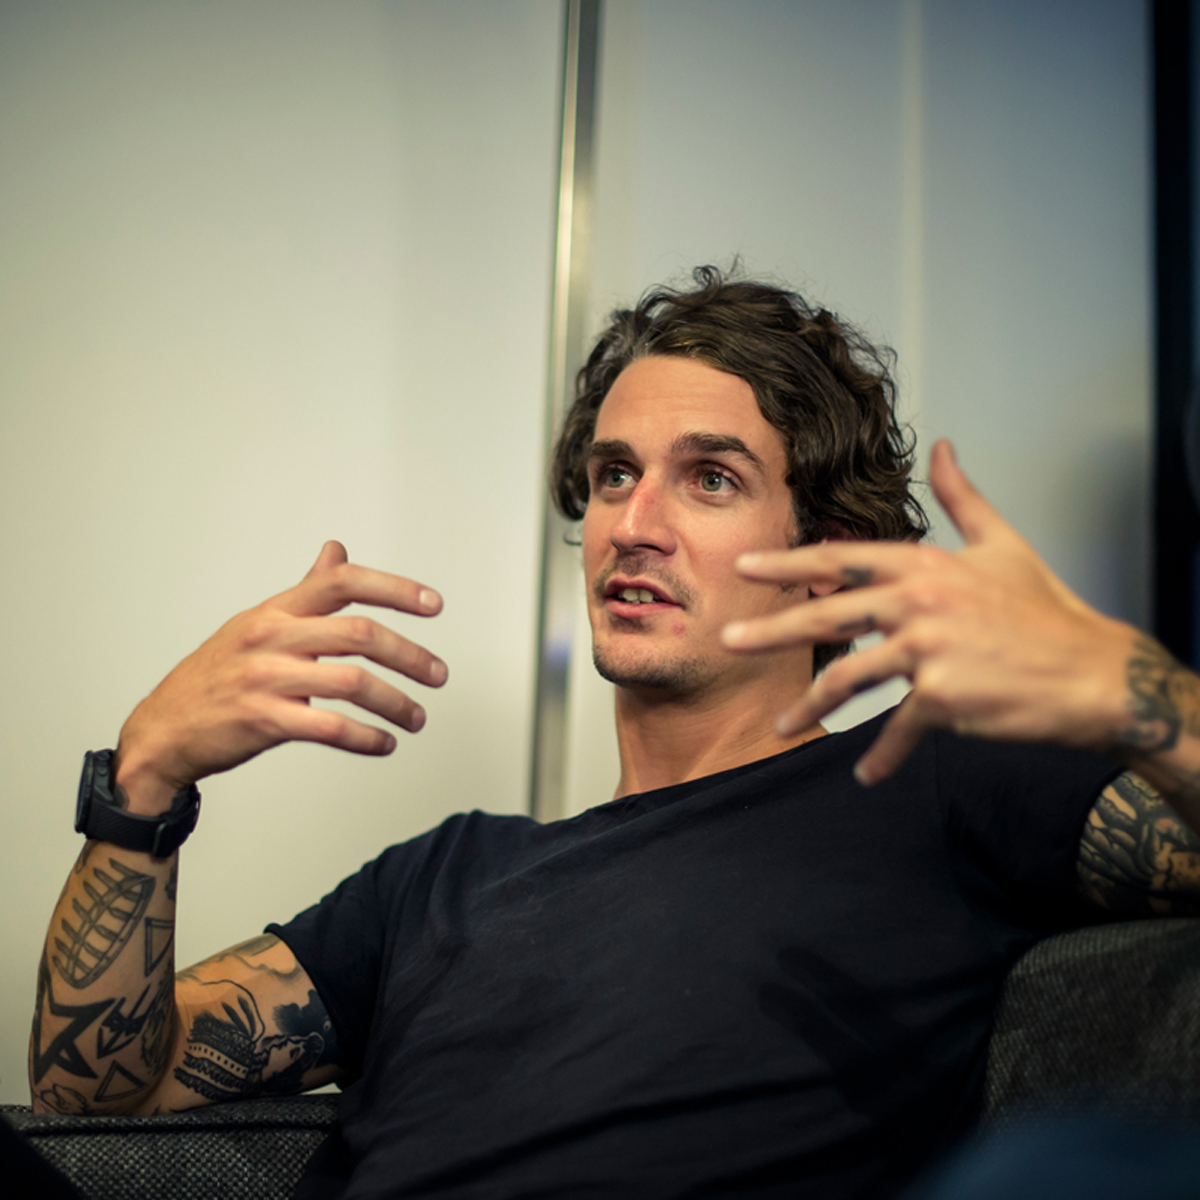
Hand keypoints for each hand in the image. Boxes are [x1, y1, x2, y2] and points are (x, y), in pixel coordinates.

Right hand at [115, 541, 447, 810]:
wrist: (163, 730)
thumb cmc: (217, 674)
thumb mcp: (259, 622)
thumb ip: (306, 590)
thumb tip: (337, 552)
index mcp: (276, 609)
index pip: (342, 582)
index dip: (394, 589)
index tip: (433, 604)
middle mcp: (272, 638)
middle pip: (360, 634)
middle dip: (410, 655)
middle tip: (438, 675)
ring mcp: (266, 679)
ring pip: (353, 683)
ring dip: (397, 703)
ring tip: (416, 717)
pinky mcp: (263, 721)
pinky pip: (331, 728)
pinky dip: (367, 738)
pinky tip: (384, 744)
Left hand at [722, 440, 1135, 783]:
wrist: (1096, 672)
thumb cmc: (1047, 612)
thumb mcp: (1003, 544)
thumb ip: (963, 497)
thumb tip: (943, 448)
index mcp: (925, 565)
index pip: (841, 559)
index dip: (788, 563)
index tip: (745, 565)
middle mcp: (920, 601)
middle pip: (828, 615)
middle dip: (772, 630)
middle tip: (729, 641)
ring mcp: (930, 648)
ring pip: (851, 679)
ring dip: (811, 706)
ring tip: (780, 726)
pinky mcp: (944, 695)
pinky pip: (896, 728)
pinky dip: (881, 755)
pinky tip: (866, 774)